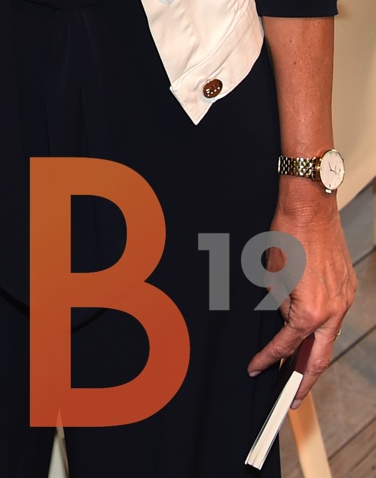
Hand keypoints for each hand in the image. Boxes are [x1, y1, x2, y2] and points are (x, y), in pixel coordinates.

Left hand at [246, 189, 356, 402]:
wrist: (310, 205)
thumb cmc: (287, 233)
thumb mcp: (270, 275)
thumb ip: (279, 304)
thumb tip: (284, 317)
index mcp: (310, 311)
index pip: (287, 346)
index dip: (268, 360)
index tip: (256, 369)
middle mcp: (333, 310)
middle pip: (319, 358)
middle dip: (304, 381)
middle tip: (292, 399)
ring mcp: (344, 298)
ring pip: (330, 337)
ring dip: (315, 353)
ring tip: (299, 369)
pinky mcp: (348, 286)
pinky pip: (335, 315)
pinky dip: (322, 326)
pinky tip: (311, 330)